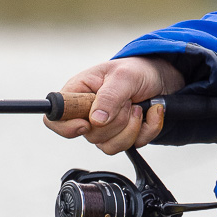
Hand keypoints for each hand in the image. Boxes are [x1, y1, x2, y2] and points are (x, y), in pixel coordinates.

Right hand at [44, 56, 184, 153]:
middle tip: (127, 100)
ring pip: (110, 146)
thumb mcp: (124, 76)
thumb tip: (95, 120)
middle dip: (116, 120)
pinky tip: (149, 113)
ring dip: (132, 126)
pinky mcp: (122, 137)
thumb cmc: (137, 70)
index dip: (66, 127)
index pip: (55, 118)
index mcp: (79, 92)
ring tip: (137, 105)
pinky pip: (131, 146)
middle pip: (90, 136)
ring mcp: (104, 128)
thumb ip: (109, 96)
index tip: (86, 124)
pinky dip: (147, 129)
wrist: (161, 78)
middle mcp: (88, 113)